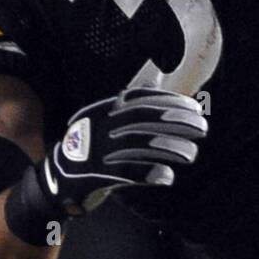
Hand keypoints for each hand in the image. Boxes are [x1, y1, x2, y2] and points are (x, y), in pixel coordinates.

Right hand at [7, 88, 207, 237]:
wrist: (55, 180)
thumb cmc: (90, 147)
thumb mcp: (106, 119)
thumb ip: (132, 101)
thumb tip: (156, 77)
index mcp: (105, 109)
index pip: (141, 99)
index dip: (170, 101)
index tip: (194, 107)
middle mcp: (101, 126)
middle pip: (145, 120)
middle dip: (177, 122)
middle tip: (203, 128)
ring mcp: (97, 151)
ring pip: (140, 146)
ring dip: (170, 150)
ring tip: (192, 154)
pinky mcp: (95, 175)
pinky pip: (127, 173)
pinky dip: (150, 174)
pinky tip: (168, 177)